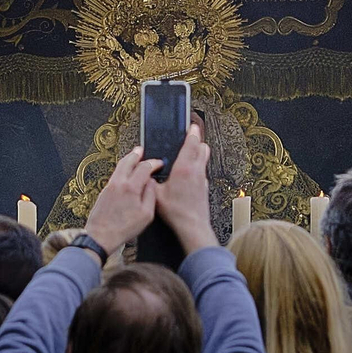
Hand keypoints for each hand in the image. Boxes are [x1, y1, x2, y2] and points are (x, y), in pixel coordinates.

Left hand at [84, 146, 161, 256]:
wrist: (100, 236)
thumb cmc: (124, 228)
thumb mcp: (146, 215)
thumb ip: (150, 195)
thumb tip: (151, 183)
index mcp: (131, 187)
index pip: (144, 167)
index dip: (154, 163)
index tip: (159, 163)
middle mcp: (119, 183)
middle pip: (128, 161)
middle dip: (136, 154)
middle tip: (141, 149)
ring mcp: (109, 186)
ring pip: (119, 167)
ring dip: (128, 160)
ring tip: (133, 157)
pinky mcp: (104, 192)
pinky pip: (115, 175)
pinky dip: (122, 169)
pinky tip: (125, 174)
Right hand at [156, 125, 214, 254]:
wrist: (192, 226)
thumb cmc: (176, 212)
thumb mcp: (156, 195)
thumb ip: (150, 182)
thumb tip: (146, 174)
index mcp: (184, 168)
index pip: (191, 143)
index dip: (192, 132)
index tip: (191, 126)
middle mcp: (197, 171)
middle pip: (203, 148)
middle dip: (197, 141)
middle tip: (191, 137)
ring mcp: (203, 179)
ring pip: (205, 159)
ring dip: (199, 153)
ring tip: (190, 153)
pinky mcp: (205, 188)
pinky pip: (203, 172)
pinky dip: (198, 168)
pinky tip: (189, 175)